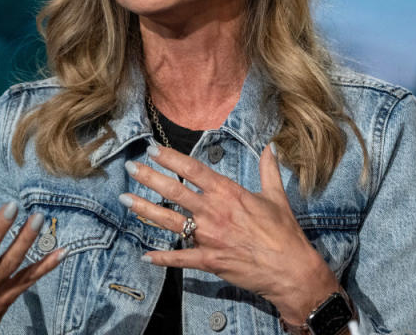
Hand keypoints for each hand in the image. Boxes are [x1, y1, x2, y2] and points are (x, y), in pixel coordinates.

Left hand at [120, 144, 340, 323]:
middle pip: (175, 191)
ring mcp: (209, 237)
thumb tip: (270, 147)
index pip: (194, 170)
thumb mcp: (276, 196)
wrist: (290, 268)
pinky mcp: (209, 260)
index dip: (171, 158)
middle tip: (131, 168)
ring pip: (170, 221)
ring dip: (145, 209)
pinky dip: (162, 257)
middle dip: (150, 178)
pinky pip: (180, 258)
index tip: (153, 149)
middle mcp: (214, 212)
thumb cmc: (284, 232)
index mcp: (229, 193)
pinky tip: (146, 255)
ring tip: (125, 199)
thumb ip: (268, 170)